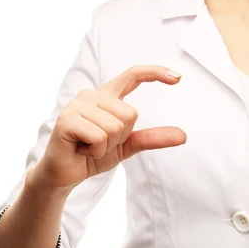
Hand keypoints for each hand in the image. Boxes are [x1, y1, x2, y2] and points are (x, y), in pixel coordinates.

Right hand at [30, 65, 186, 190]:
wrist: (65, 174)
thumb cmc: (93, 155)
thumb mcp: (128, 146)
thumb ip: (152, 138)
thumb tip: (183, 135)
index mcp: (106, 97)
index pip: (132, 75)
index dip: (155, 72)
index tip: (178, 77)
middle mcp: (91, 95)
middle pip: (130, 114)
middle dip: (121, 137)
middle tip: (100, 143)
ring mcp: (77, 105)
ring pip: (116, 126)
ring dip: (107, 146)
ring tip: (89, 146)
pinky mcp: (67, 120)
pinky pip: (100, 137)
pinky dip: (96, 151)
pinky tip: (81, 150)